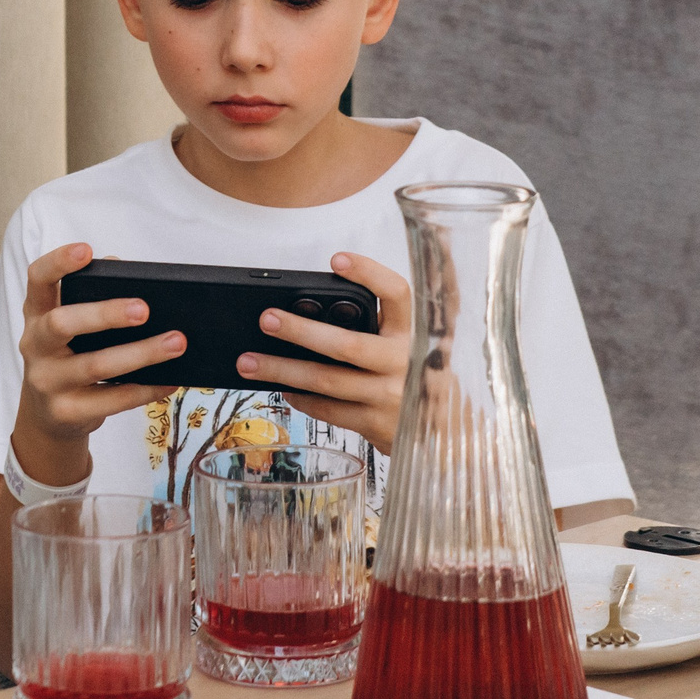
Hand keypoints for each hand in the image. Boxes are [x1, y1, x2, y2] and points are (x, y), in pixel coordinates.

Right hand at [12, 242, 183, 485]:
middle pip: (62, 323)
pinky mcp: (66, 412)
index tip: (86, 250)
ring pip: (95, 366)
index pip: (37, 279)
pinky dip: (145, 389)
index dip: (58, 263)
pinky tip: (169, 379)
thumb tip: (126, 271)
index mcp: (37, 313)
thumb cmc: (69, 355)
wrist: (48, 415)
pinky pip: (112, 401)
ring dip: (141, 354)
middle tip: (143, 309)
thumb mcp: (70, 324)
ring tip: (176, 342)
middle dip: (104, 314)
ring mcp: (47, 381)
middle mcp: (34, 345)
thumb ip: (93, 294)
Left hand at [235, 251, 411, 453]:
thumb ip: (384, 325)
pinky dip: (301, 397)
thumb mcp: (416, 345)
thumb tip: (319, 307)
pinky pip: (329, 409)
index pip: (398, 294)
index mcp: (415, 333)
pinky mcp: (376, 425)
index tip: (336, 260)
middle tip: (267, 319)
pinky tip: (284, 387)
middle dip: (301, 330)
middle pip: (347, 344)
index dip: (369, 273)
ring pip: (327, 380)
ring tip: (249, 361)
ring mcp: (391, 397)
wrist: (450, 438)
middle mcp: (405, 363)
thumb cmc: (419, 379)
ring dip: (283, 370)